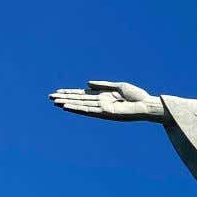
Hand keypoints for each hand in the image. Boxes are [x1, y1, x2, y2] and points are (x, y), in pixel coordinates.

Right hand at [49, 81, 165, 121]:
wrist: (147, 104)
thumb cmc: (137, 96)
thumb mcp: (119, 87)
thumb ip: (103, 85)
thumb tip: (87, 84)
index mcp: (103, 96)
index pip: (83, 95)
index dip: (70, 93)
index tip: (57, 92)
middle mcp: (101, 103)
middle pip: (79, 100)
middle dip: (65, 98)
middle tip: (49, 97)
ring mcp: (102, 108)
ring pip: (81, 105)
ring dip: (68, 103)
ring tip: (54, 102)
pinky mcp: (106, 113)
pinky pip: (89, 110)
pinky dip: (77, 109)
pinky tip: (67, 107)